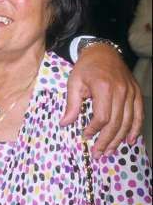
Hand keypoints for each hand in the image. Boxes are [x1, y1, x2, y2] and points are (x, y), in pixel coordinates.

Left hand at [61, 43, 143, 157]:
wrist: (103, 51)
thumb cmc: (86, 67)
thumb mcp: (74, 82)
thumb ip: (72, 104)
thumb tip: (65, 124)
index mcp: (104, 88)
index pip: (102, 116)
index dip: (94, 130)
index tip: (85, 136)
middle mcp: (121, 91)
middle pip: (116, 122)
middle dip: (106, 141)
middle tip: (98, 154)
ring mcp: (131, 92)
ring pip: (128, 121)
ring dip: (119, 139)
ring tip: (110, 151)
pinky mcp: (136, 93)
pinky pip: (139, 114)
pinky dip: (136, 129)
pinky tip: (130, 141)